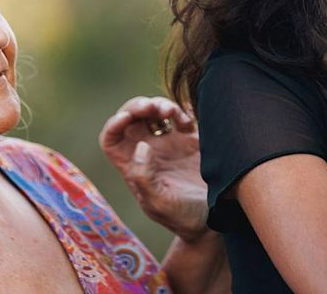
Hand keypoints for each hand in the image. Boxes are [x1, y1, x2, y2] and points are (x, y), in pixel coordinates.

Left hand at [99, 96, 208, 242]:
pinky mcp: (191, 140)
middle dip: (138, 107)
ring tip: (172, 112)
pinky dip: (182, 110)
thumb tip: (141, 147)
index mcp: (133, 167)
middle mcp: (148, 152)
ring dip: (160, 105)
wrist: (215, 220)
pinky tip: (188, 121)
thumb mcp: (160, 204)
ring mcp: (169, 143)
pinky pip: (181, 115)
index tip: (126, 118)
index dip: (114, 125)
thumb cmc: (183, 218)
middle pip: (132, 118)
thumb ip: (145, 178)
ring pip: (155, 112)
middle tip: (153, 107)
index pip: (111, 139)